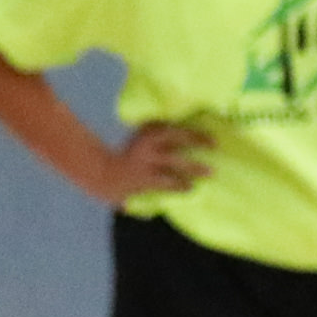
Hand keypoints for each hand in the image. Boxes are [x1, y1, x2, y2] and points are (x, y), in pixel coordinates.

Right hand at [87, 122, 212, 203]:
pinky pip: (166, 182)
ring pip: (175, 162)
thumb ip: (157, 135)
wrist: (102, 172)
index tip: (211, 134)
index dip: (193, 130)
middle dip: (197, 140)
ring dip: (194, 167)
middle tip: (214, 145)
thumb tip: (182, 133)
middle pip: (177, 138)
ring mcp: (146, 162)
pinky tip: (191, 188)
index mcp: (147, 132)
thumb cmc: (127, 156)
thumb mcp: (141, 140)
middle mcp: (147, 143)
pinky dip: (180, 185)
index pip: (174, 127)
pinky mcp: (144, 179)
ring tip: (210, 172)